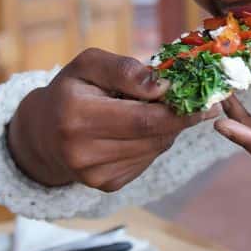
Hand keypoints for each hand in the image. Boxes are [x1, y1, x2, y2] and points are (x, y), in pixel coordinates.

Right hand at [7, 48, 218, 190]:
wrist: (43, 133)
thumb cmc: (71, 90)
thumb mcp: (89, 65)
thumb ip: (124, 70)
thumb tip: (162, 86)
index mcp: (76, 117)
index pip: (142, 118)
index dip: (179, 110)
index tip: (208, 99)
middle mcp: (82, 152)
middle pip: (153, 136)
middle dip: (181, 118)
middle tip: (203, 103)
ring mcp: (94, 175)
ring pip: (155, 149)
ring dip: (168, 129)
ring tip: (160, 109)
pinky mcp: (106, 186)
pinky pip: (146, 161)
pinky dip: (153, 143)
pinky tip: (140, 130)